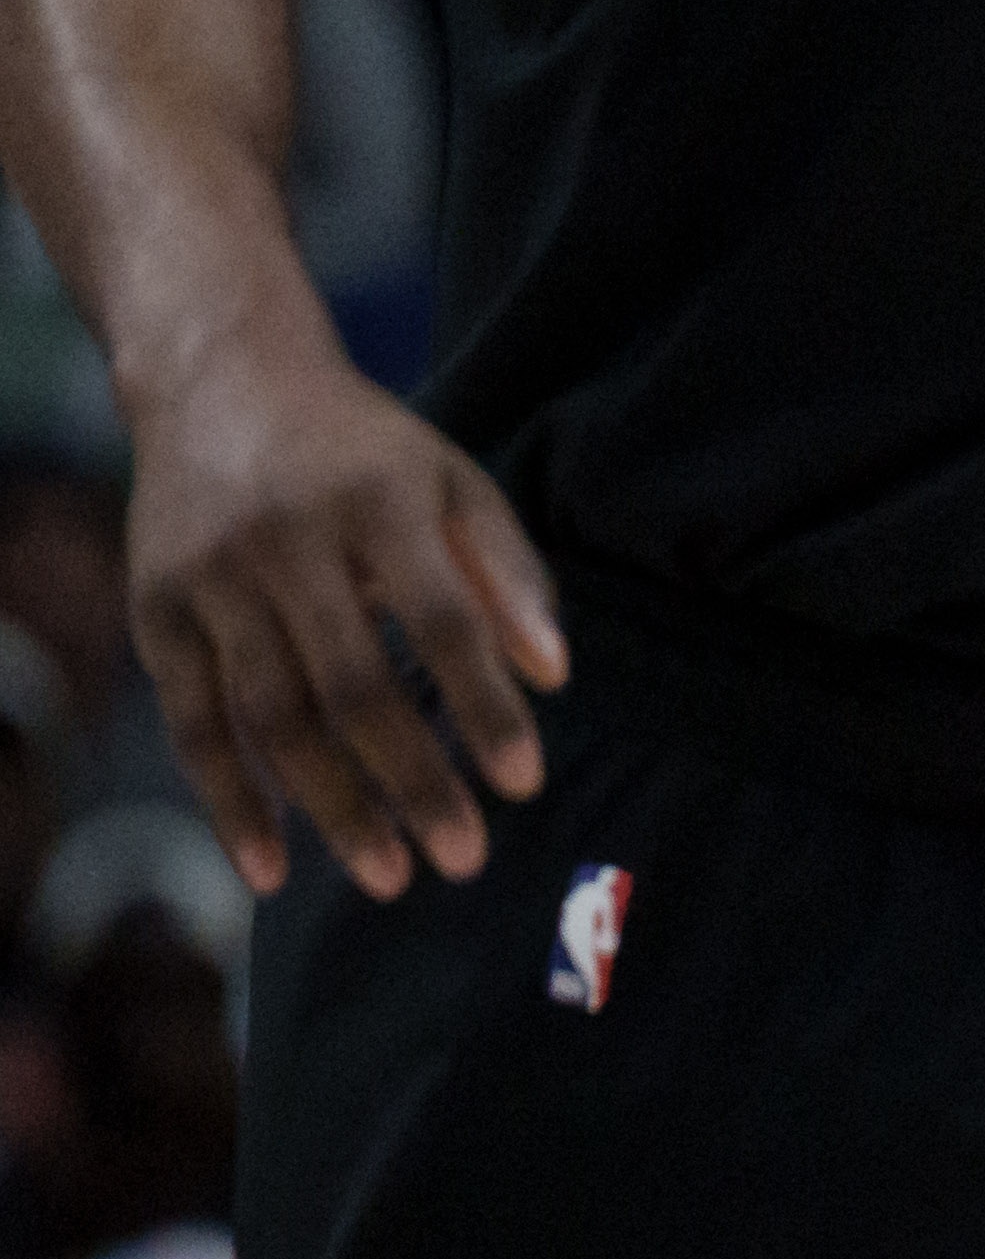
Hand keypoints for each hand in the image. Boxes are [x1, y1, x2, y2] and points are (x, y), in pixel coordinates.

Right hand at [124, 341, 566, 898]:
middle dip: (412, 779)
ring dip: (331, 806)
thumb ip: (508, 574)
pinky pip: (192, 725)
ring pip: (270, 717)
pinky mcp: (155, 611)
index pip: (442, 622)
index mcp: (378, 501)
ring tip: (390, 876)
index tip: (526, 782)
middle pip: (352, 684)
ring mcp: (210, 578)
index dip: (483, 706)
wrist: (220, 382)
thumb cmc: (365, 451)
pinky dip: (231, 802)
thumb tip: (555, 676)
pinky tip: (273, 868)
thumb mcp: (451, 482)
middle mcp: (285, 540)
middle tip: (464, 857)